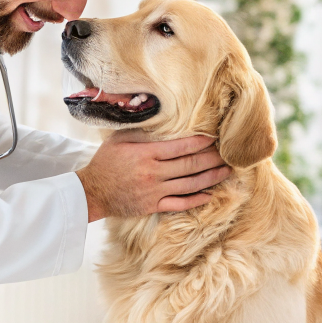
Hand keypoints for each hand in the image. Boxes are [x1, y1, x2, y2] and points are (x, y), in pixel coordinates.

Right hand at [76, 134, 230, 221]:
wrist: (92, 191)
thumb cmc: (106, 161)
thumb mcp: (120, 139)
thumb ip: (142, 131)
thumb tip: (162, 117)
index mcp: (146, 153)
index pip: (181, 147)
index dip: (202, 142)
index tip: (215, 138)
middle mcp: (153, 172)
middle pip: (190, 165)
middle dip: (212, 159)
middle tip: (229, 154)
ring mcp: (154, 191)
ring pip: (189, 184)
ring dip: (211, 178)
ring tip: (226, 171)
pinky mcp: (153, 205)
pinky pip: (179, 204)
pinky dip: (196, 200)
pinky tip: (210, 195)